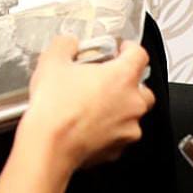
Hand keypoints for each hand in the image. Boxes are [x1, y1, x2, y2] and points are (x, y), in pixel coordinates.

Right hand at [21, 36, 153, 168]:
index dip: (130, 48)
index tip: (121, 49)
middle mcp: (132, 103)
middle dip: (128, 83)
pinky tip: (86, 125)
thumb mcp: (52, 61)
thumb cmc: (55, 106)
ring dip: (118, 108)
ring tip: (91, 105)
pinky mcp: (118, 149)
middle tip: (105, 80)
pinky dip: (108, 129)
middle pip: (143, 88)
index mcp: (121, 77)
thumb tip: (69, 44)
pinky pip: (119, 135)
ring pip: (132, 114)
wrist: (49, 144)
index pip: (139, 54)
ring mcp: (129, 128)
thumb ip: (65, 45)